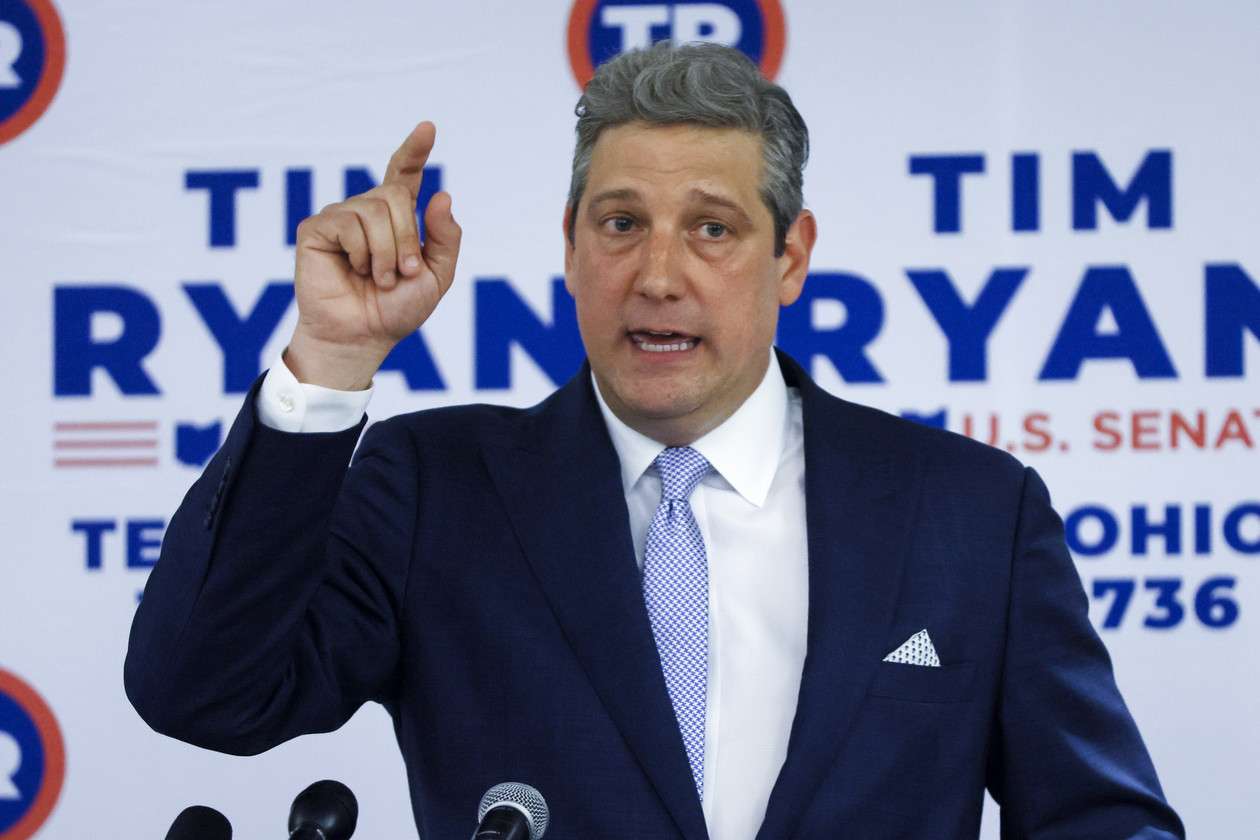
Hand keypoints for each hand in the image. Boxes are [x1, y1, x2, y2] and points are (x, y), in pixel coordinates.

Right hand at [286, 122, 460, 389]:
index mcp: (396, 218)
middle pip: (394, 195)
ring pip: (373, 211)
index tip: (428, 127)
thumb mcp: (436, 276)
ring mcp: (341, 217)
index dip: (415, 150)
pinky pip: (348, 224)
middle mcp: (367, 211)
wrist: (362, 336)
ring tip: (378, 277)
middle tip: (401, 272)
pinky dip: (360, 253)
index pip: (405, 174)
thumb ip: (444, 238)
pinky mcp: (317, 229)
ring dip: (385, 252)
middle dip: (406, 239)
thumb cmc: (396, 309)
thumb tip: (441, 194)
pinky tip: (353, 270)